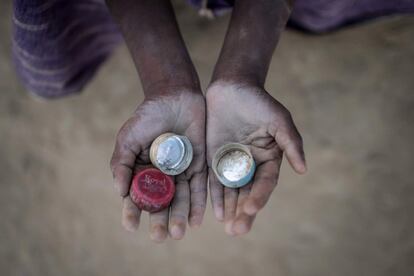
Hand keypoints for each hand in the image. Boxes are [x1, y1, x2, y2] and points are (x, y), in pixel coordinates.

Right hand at [110, 89, 205, 241]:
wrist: (175, 97)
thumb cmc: (148, 116)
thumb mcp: (128, 138)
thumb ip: (121, 163)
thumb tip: (120, 192)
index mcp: (142, 171)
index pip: (136, 196)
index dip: (132, 212)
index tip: (131, 226)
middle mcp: (162, 176)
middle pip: (160, 203)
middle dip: (160, 221)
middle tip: (160, 236)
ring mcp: (181, 172)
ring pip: (181, 199)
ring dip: (180, 217)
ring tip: (179, 233)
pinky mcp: (199, 166)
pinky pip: (200, 188)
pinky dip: (199, 204)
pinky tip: (196, 220)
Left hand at [206, 81, 305, 235]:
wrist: (232, 87)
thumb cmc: (259, 102)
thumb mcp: (279, 120)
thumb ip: (291, 144)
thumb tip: (303, 170)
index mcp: (269, 158)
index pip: (266, 183)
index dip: (260, 196)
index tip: (250, 208)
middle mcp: (251, 165)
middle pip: (249, 192)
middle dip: (244, 211)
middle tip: (238, 230)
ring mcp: (232, 163)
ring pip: (232, 191)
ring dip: (230, 209)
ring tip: (228, 227)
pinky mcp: (214, 159)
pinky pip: (215, 181)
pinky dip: (216, 196)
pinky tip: (215, 212)